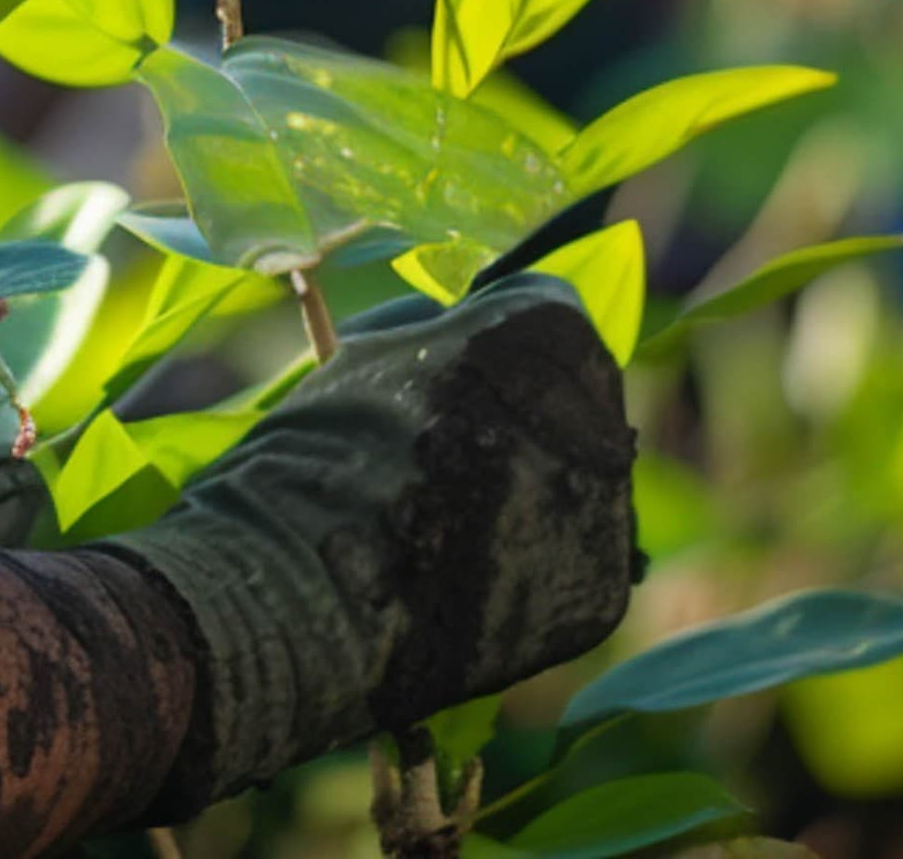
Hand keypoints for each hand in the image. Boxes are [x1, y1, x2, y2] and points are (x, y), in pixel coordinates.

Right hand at [98, 271, 637, 818]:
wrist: (292, 590)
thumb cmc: (311, 455)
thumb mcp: (369, 353)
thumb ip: (441, 334)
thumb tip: (470, 334)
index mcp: (541, 332)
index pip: (550, 312)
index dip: (502, 340)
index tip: (464, 369)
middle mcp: (597, 414)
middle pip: (582, 397)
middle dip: (529, 414)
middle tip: (450, 452)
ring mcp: (610, 509)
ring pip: (585, 479)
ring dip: (536, 488)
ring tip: (452, 520)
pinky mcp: (602, 591)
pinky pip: (582, 557)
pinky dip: (537, 562)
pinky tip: (470, 573)